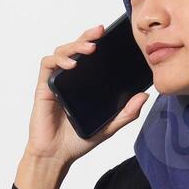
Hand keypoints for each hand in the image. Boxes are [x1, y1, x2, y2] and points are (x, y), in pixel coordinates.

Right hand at [25, 22, 149, 166]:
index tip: (109, 34)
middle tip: (100, 33)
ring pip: (61, 52)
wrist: (56, 156)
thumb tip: (144, 96)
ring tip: (89, 48)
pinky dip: (59, 60)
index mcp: (83, 83)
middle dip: (87, 36)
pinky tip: (71, 64)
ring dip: (74, 45)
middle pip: (75, 48)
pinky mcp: (43, 87)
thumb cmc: (78, 141)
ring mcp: (56, 82)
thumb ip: (127, 113)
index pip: (90, 56)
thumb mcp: (109, 126)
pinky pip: (47, 65)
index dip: (96, 41)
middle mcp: (69, 79)